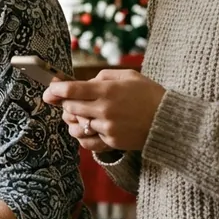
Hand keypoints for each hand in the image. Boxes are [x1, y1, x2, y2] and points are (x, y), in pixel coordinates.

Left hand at [43, 69, 165, 151]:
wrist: (169, 121)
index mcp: (108, 91)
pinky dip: (82, 135)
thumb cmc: (149, 94)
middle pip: (71, 107)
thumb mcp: (128, 76)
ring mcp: (107, 128)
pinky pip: (87, 142)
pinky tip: (85, 128)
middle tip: (66, 100)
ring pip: (76, 125)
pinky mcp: (112, 142)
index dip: (56, 90)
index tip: (49, 91)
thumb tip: (84, 83)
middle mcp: (105, 110)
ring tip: (79, 113)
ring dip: (73, 119)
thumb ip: (103, 77)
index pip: (72, 90)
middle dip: (65, 103)